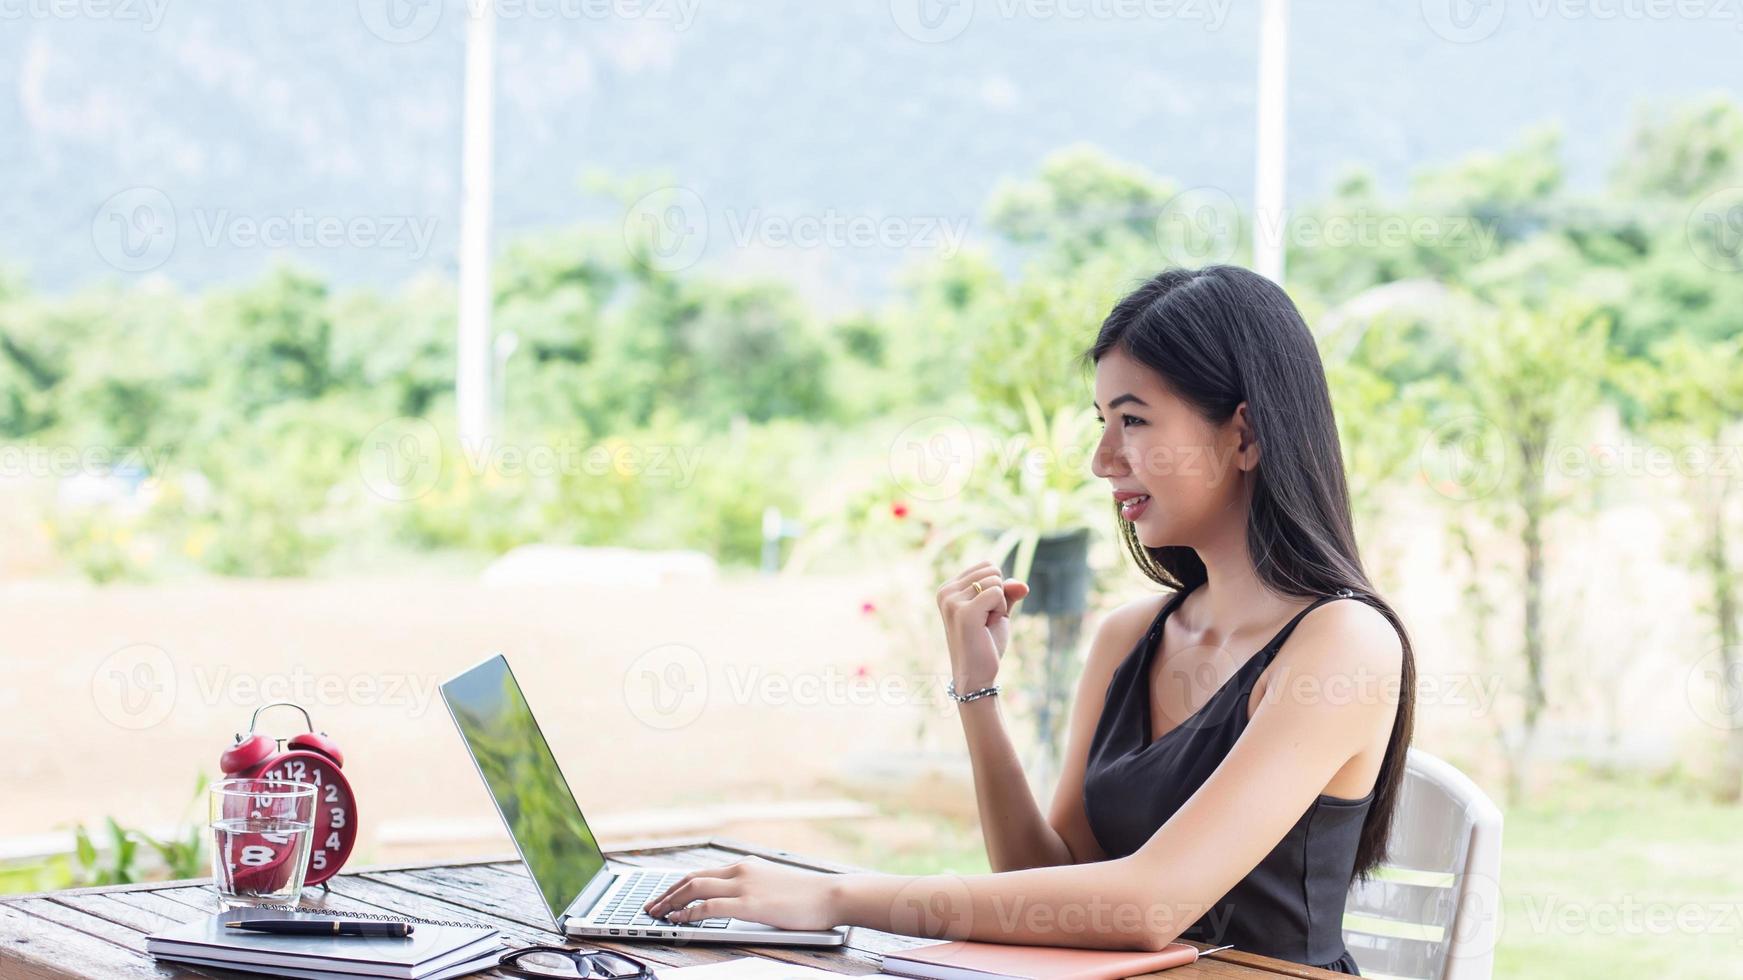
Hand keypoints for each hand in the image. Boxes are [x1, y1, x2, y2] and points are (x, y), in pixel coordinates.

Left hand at [642, 856, 842, 930]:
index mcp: (745, 865)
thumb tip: (734, 902)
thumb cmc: (807, 895)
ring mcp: (744, 885)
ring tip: (657, 915)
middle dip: (667, 893)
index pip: (702, 872)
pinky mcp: (749, 903)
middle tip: (651, 907)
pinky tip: (678, 920)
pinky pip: (709, 906)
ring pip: (694, 888)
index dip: (678, 885)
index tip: (664, 896)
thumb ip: (752, 888)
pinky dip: (689, 912)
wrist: (831, 894)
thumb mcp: (773, 885)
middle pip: (691, 878)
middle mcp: (740, 870)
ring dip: (671, 902)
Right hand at [936, 561, 1028, 690]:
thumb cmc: (985, 643)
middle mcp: (945, 591)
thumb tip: (1023, 585)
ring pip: (995, 581)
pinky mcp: (964, 612)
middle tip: (985, 621)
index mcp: (947, 588)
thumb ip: (1007, 591)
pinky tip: (986, 627)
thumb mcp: (998, 610)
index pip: (987, 565)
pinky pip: (997, 593)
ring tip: (984, 625)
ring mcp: (952, 601)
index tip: (983, 613)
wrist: (976, 675)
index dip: (996, 589)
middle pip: (992, 570)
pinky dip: (1000, 610)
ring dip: (999, 605)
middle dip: (998, 595)